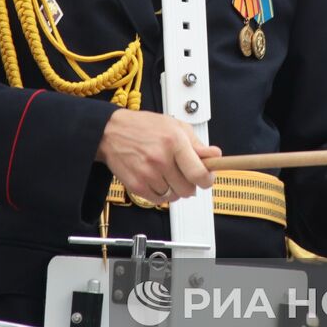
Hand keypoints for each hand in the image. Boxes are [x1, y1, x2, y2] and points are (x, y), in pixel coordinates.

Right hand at [96, 109, 221, 202]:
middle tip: (185, 174)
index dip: (207, 180)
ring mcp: (148, 173)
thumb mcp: (175, 126)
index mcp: (174, 141)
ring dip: (174, 188)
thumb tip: (215, 155)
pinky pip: (158, 200)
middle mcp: (161, 159)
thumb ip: (196, 143)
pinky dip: (161, 193)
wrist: (111, 131)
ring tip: (166, 173)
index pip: (199, 173)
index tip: (207, 178)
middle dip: (191, 184)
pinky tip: (156, 179)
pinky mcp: (136, 185)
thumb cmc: (143, 127)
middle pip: (188, 189)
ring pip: (174, 196)